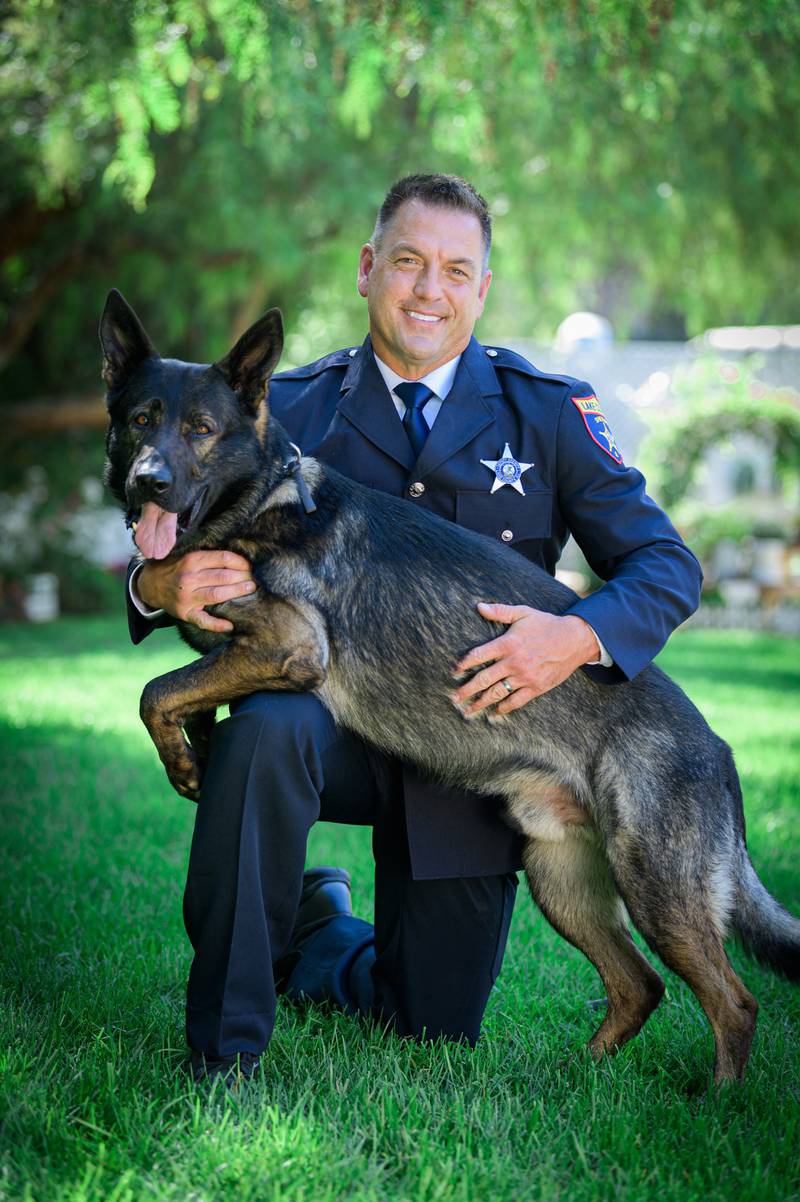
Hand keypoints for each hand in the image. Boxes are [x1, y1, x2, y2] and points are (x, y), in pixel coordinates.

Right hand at [137, 550, 254, 632]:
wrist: (150, 584)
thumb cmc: (175, 567)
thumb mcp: (186, 554)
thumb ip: (207, 554)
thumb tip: (236, 555)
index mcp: (191, 560)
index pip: (222, 559)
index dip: (240, 562)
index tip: (250, 566)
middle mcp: (189, 578)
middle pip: (223, 577)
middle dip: (243, 577)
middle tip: (255, 579)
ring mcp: (187, 598)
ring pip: (217, 595)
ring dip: (237, 592)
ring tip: (251, 590)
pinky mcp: (185, 613)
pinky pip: (203, 621)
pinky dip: (217, 625)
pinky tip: (230, 626)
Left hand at [452, 603, 600, 715]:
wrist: (575, 640)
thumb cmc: (547, 625)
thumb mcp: (523, 613)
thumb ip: (500, 611)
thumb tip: (479, 606)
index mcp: (508, 643)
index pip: (478, 655)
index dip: (464, 664)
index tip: (454, 672)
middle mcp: (514, 662)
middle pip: (484, 679)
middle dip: (467, 690)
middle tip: (455, 698)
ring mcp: (525, 677)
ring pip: (497, 693)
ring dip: (481, 702)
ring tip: (469, 709)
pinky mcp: (536, 687)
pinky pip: (516, 701)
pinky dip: (504, 708)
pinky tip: (495, 712)